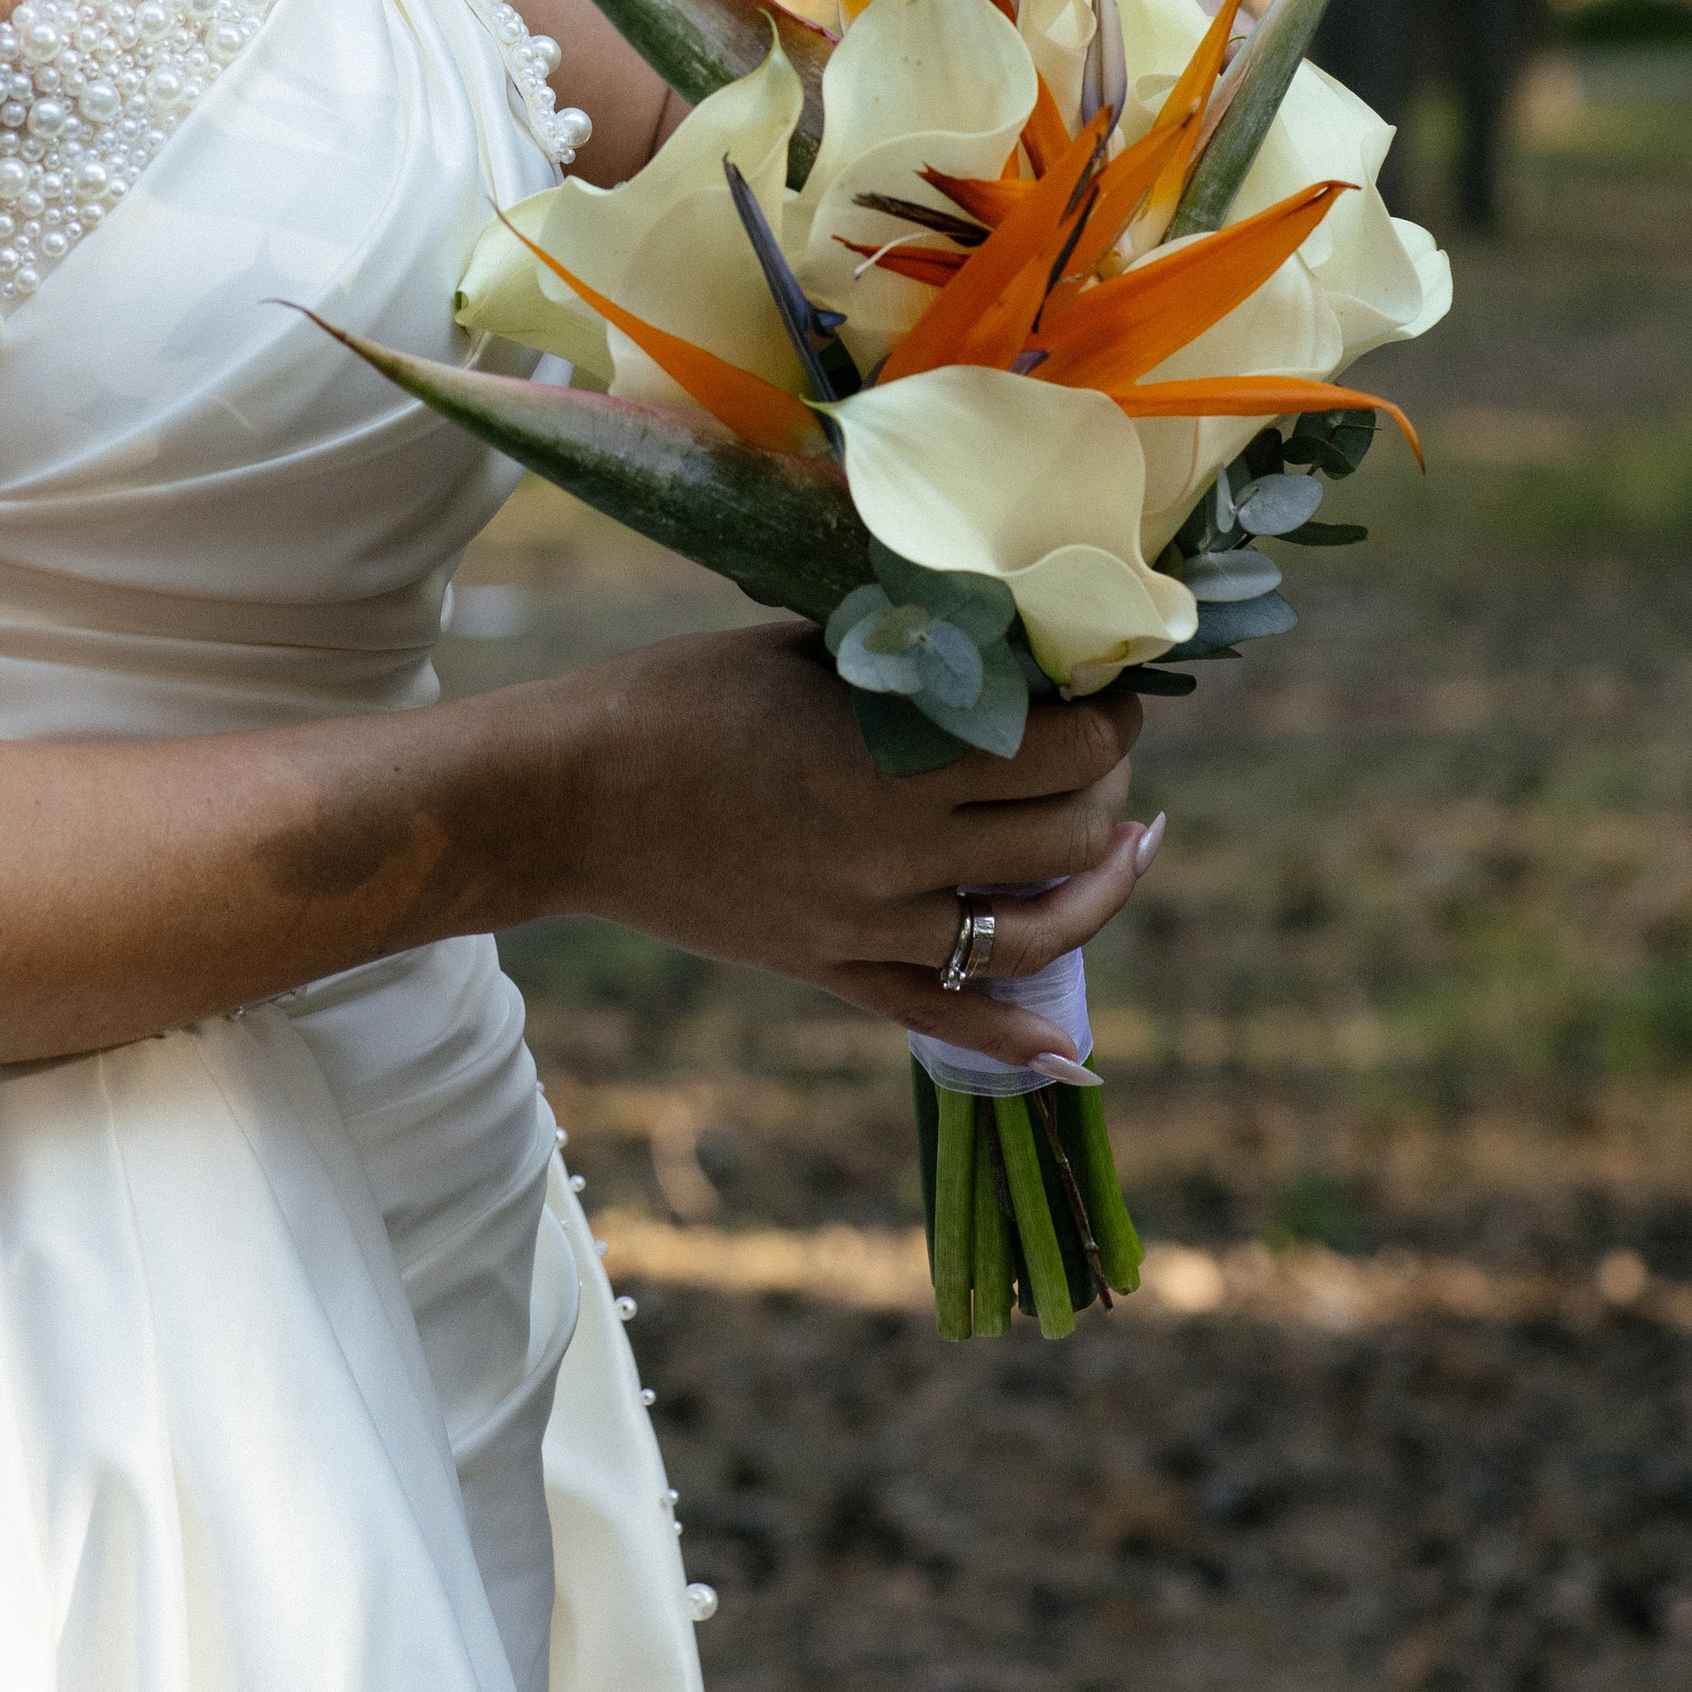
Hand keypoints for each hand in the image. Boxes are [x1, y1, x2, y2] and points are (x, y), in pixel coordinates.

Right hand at [543, 619, 1158, 1066]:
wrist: (566, 798)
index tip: (1112, 691)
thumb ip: (901, 658)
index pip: (1059, 753)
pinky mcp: (826, 969)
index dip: (1109, 721)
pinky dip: (1012, 1037)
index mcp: (893, 765)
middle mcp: (893, 856)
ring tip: (1126, 852)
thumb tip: (992, 639)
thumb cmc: (674, 697)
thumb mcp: (800, 648)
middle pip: (1060, 840)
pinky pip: (938, 1015)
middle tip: (1108, 751)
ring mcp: (862, 925)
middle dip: (1107, 790)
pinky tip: (1071, 1052)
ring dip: (1094, 894)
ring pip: (1025, 933)